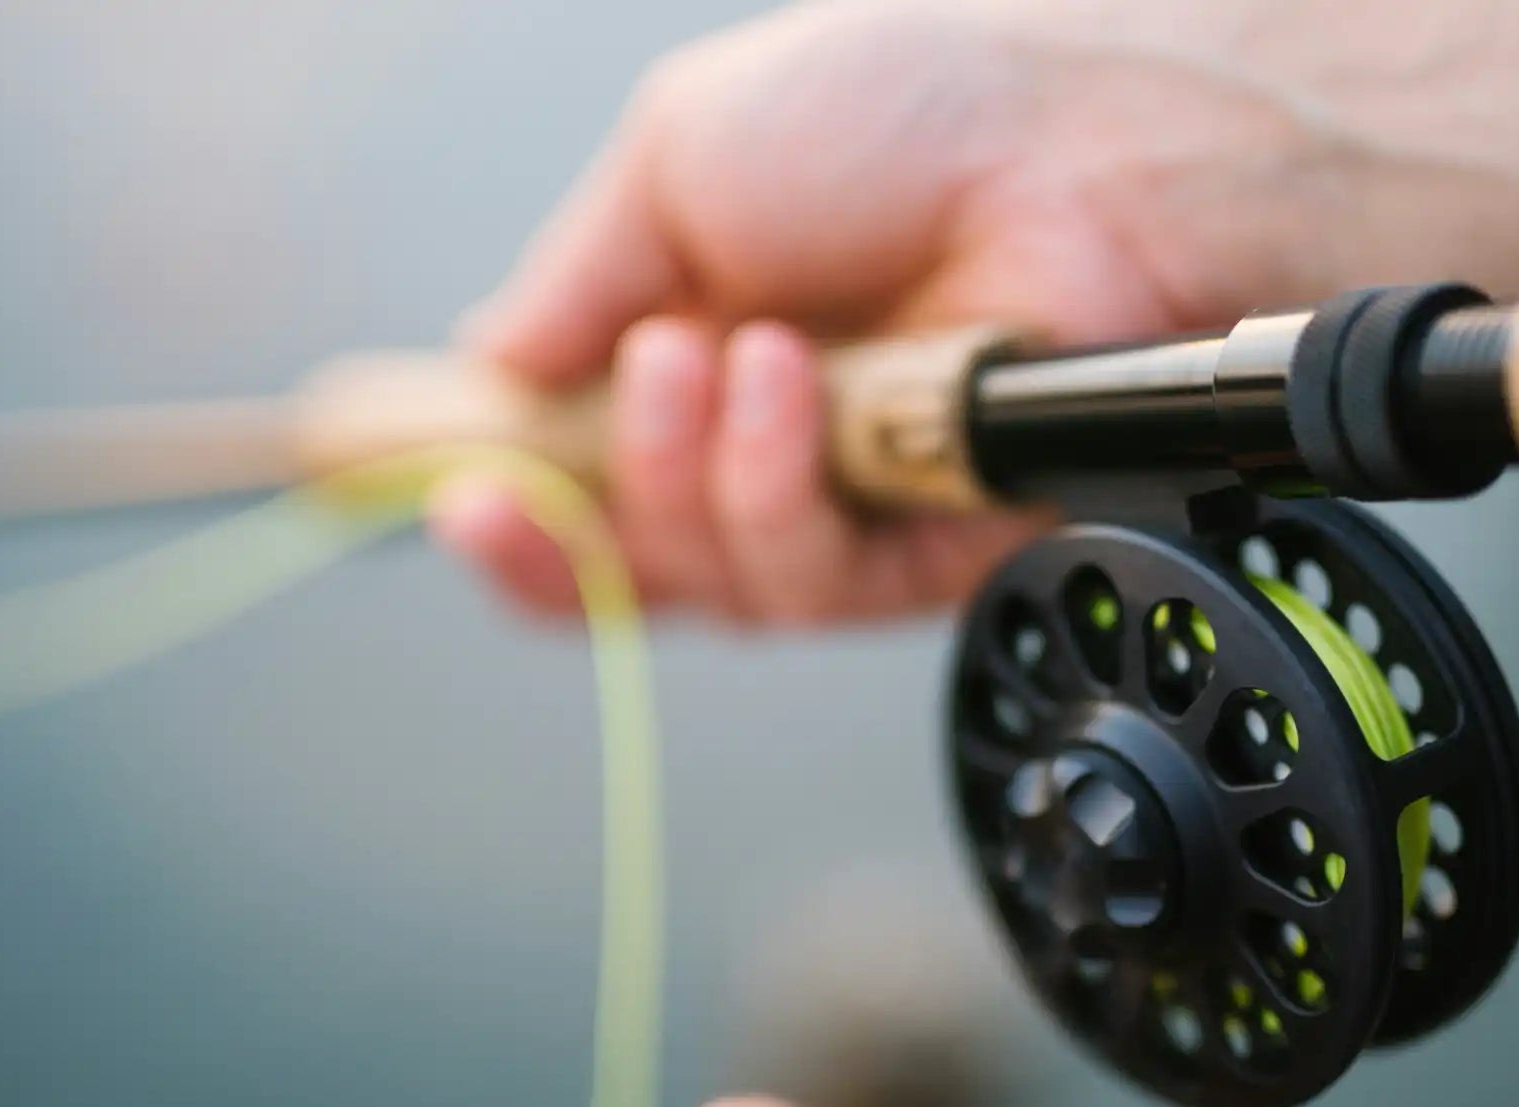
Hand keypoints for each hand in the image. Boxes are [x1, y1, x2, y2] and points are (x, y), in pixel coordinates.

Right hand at [434, 0, 1518, 625]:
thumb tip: (492, 365)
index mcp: (698, 345)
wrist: (1076, 141)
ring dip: (673, 479)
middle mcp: (767, 441)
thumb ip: (578, 278)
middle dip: (556, 528)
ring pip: (705, 581)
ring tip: (709, 354)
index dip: (503, 505)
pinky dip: (775, 488)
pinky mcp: (927, 550)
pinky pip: (808, 583)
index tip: (442, 490)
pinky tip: (791, 390)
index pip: (575, 475)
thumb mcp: (682, 155)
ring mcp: (848, 503)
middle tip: (512, 472)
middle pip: (626, 566)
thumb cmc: (904, 111)